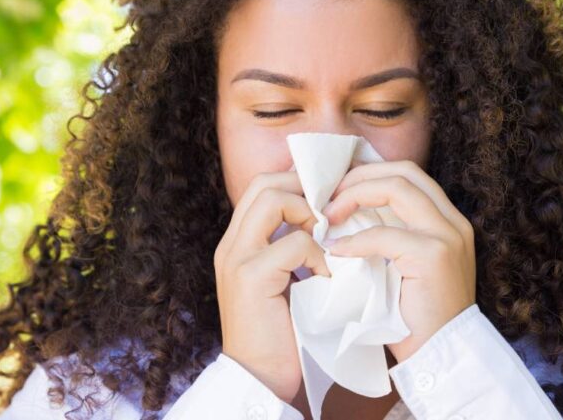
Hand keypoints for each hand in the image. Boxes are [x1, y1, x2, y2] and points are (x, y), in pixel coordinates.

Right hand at [213, 171, 331, 402]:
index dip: (296, 183)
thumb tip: (324, 220)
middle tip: (332, 211)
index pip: (261, 187)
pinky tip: (327, 278)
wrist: (260, 378)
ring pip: (274, 201)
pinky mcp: (251, 277)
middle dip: (304, 188)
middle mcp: (231, 244)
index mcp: (237, 243)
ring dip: (309, 215)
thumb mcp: (282, 282)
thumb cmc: (280, 333)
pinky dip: (318, 255)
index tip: (328, 197)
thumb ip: (290, 251)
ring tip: (326, 241)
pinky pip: (293, 243)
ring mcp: (237, 258)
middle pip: (264, 183)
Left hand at [320, 160, 476, 363]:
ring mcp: (447, 236)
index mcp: (447, 220)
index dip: (369, 173)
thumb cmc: (414, 316)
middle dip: (360, 177)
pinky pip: (385, 235)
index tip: (337, 187)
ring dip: (355, 197)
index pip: (408, 175)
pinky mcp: (434, 256)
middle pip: (404, 171)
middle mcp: (453, 222)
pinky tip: (336, 251)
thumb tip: (343, 211)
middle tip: (327, 195)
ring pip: (397, 189)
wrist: (440, 356)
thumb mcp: (401, 265)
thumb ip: (385, 235)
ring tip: (328, 215)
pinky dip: (356, 240)